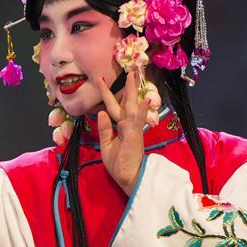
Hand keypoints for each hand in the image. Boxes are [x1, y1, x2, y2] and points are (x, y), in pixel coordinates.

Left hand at [97, 69, 149, 195]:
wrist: (128, 178)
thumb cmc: (119, 164)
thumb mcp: (106, 145)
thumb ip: (104, 129)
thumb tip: (101, 112)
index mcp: (120, 127)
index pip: (113, 107)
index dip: (107, 93)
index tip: (101, 79)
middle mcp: (127, 124)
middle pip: (125, 101)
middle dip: (127, 86)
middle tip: (130, 69)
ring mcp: (132, 128)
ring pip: (131, 105)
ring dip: (132, 90)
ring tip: (134, 75)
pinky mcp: (135, 134)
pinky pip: (137, 120)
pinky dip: (141, 109)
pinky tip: (144, 99)